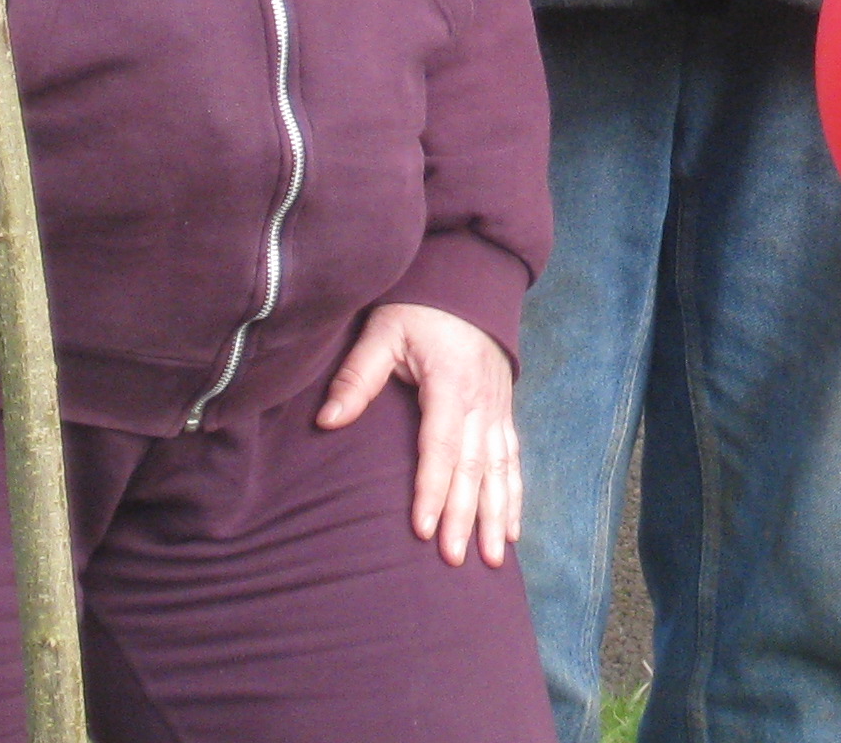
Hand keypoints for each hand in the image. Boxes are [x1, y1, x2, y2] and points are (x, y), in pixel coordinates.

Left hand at [321, 301, 521, 567]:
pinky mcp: (504, 412)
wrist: (470, 281)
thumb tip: (326, 421)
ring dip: (496, 515)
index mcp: (450, 384)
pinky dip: (514, 496)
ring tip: (490, 558)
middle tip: (454, 559)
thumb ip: (357, 376)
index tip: (424, 529)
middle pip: (475, 467)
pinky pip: (513, 460)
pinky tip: (510, 530)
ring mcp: (498, 408)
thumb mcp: (383, 332)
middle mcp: (482, 401)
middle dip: (466, 516)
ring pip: (501, 469)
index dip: (433, 488)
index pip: (442, 446)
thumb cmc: (420, 309)